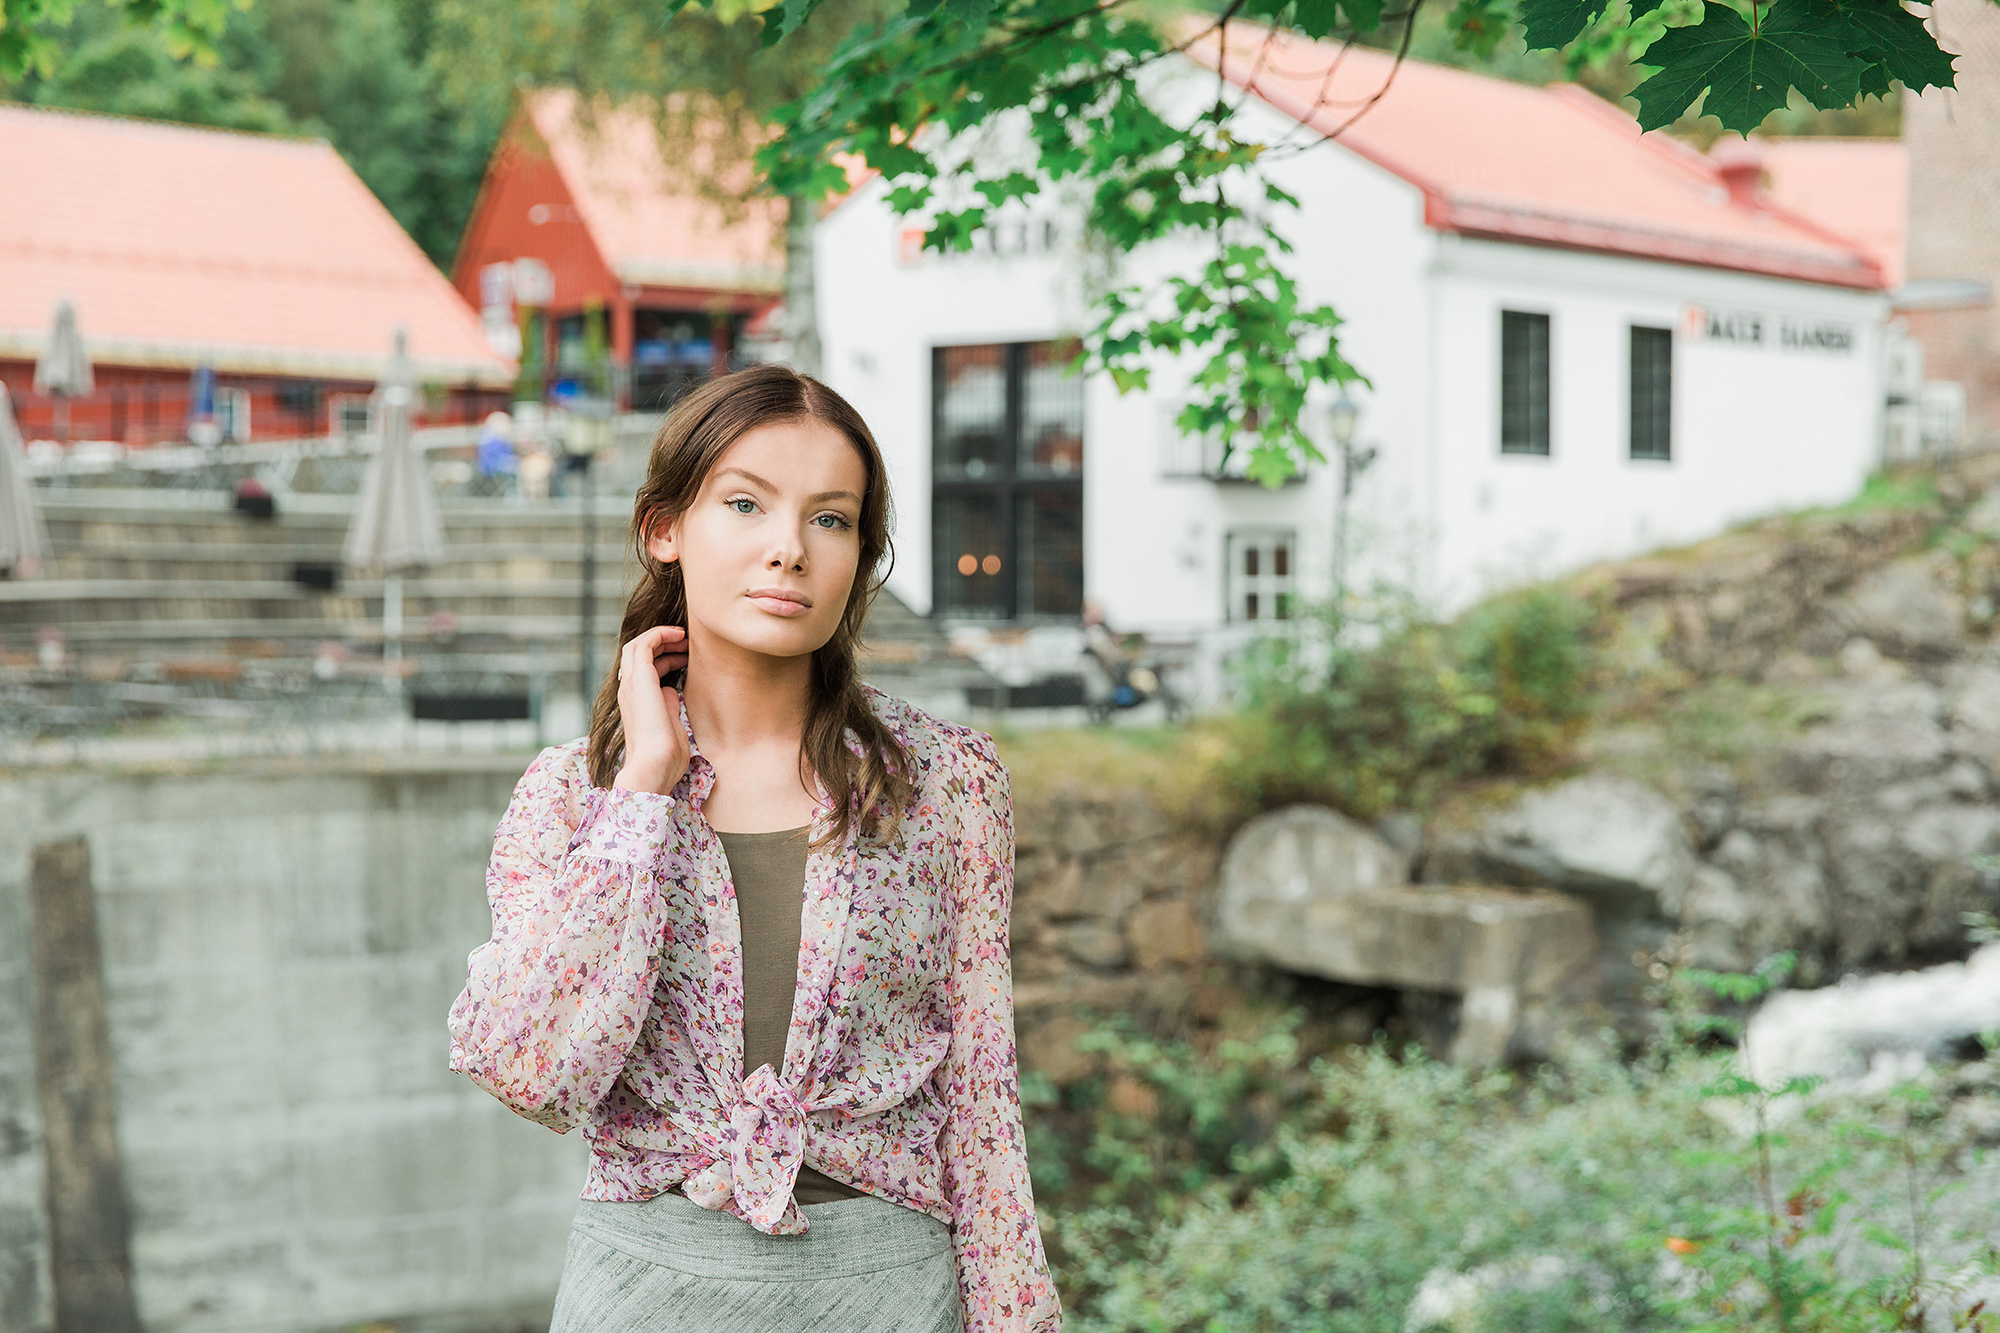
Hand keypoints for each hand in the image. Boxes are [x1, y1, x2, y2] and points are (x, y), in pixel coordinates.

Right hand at [612, 626, 689, 794]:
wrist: (655, 767)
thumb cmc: (666, 757)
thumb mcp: (671, 726)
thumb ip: (669, 707)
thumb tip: (671, 691)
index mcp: (636, 703)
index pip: (646, 670)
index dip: (667, 659)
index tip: (688, 658)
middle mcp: (629, 691)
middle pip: (638, 653)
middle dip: (663, 643)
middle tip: (687, 643)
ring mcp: (631, 684)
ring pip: (638, 645)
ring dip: (661, 636)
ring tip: (684, 636)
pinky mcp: (640, 680)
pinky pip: (644, 644)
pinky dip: (660, 634)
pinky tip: (679, 635)